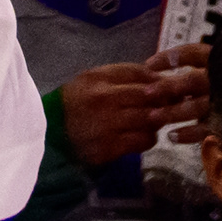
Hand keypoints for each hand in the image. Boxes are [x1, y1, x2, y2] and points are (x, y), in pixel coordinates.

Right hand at [59, 44, 208, 166]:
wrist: (50, 137)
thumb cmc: (74, 105)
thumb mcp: (89, 81)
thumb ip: (119, 76)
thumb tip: (156, 76)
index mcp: (98, 78)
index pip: (140, 73)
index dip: (159, 79)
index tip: (168, 84)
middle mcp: (104, 98)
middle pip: (149, 95)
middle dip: (165, 99)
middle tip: (171, 103)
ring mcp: (108, 124)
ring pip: (150, 118)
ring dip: (158, 119)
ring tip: (155, 119)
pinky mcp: (111, 147)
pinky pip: (144, 140)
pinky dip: (149, 137)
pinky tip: (143, 135)